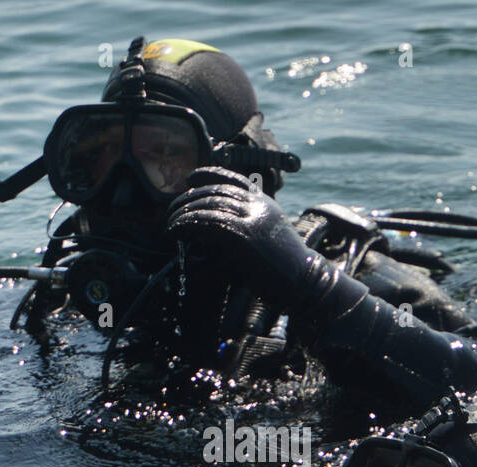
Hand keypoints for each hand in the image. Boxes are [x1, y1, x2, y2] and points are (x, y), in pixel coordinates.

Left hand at [166, 167, 321, 305]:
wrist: (306, 281)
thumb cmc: (286, 269)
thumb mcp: (269, 238)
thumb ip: (248, 228)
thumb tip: (216, 233)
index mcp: (265, 204)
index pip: (234, 179)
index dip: (209, 175)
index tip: (191, 179)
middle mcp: (258, 206)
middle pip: (216, 190)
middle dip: (189, 198)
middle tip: (171, 210)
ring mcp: (252, 218)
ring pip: (209, 205)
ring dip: (184, 213)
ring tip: (170, 224)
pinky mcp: (244, 235)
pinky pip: (208, 222)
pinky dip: (188, 225)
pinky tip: (177, 231)